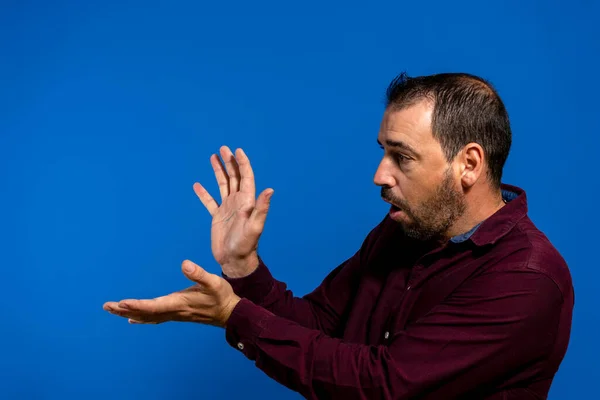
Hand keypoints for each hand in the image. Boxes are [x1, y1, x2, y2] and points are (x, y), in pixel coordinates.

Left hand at [103, 260, 240, 326]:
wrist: (229, 313)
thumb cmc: (222, 296)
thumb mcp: (213, 282)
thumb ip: (199, 274)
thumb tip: (184, 263)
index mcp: (179, 303)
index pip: (154, 305)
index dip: (137, 305)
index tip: (122, 303)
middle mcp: (173, 311)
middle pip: (144, 312)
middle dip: (125, 309)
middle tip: (107, 306)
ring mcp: (174, 314)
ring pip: (147, 316)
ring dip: (129, 313)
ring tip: (112, 310)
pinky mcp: (176, 314)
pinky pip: (154, 317)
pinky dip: (141, 317)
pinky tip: (131, 319)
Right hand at [193, 146, 273, 277]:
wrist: (235, 260)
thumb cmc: (246, 245)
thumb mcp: (255, 226)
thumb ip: (261, 208)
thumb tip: (270, 189)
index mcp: (248, 201)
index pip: (246, 177)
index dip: (243, 163)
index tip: (238, 150)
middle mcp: (238, 202)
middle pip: (234, 177)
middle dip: (230, 162)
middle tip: (223, 148)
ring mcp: (228, 208)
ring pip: (223, 185)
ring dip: (219, 171)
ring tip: (213, 157)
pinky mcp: (218, 217)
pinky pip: (210, 201)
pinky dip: (204, 193)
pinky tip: (197, 185)